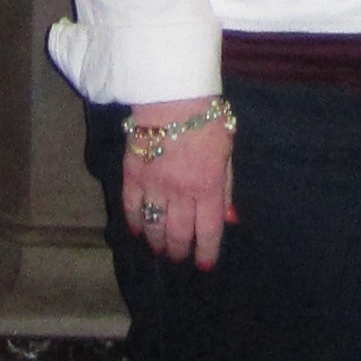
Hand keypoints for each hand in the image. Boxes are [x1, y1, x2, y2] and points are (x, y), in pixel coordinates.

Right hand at [122, 98, 234, 271]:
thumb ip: (226, 187)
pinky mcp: (132, 176)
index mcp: (208, 186)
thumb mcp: (226, 152)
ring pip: (154, 227)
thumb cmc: (207, 121)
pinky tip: (138, 230)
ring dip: (157, 242)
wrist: (173, 95)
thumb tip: (228, 219)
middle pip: (178, 234)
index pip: (207, 230)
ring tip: (160, 248)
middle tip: (179, 256)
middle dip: (179, 251)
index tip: (203, 264)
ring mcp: (154, 186)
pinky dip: (134, 223)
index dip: (206, 252)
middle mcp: (180, 192)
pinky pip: (131, 208)